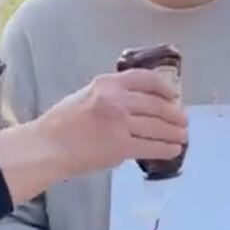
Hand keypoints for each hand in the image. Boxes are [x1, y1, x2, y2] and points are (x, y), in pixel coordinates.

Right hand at [36, 69, 187, 177]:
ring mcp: (120, 123)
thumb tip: (138, 105)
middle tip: (183, 121)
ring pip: (157, 127)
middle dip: (175, 115)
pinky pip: (151, 147)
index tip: (174, 96)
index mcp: (107, 83)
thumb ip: (111, 96)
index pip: (146, 80)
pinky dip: (166, 148)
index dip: (165, 88)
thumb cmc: (61, 124)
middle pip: (157, 106)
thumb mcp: (85, 95)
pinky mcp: (121, 147)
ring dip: (175, 133)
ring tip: (183, 136)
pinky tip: (174, 150)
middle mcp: (116, 100)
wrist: (47, 147)